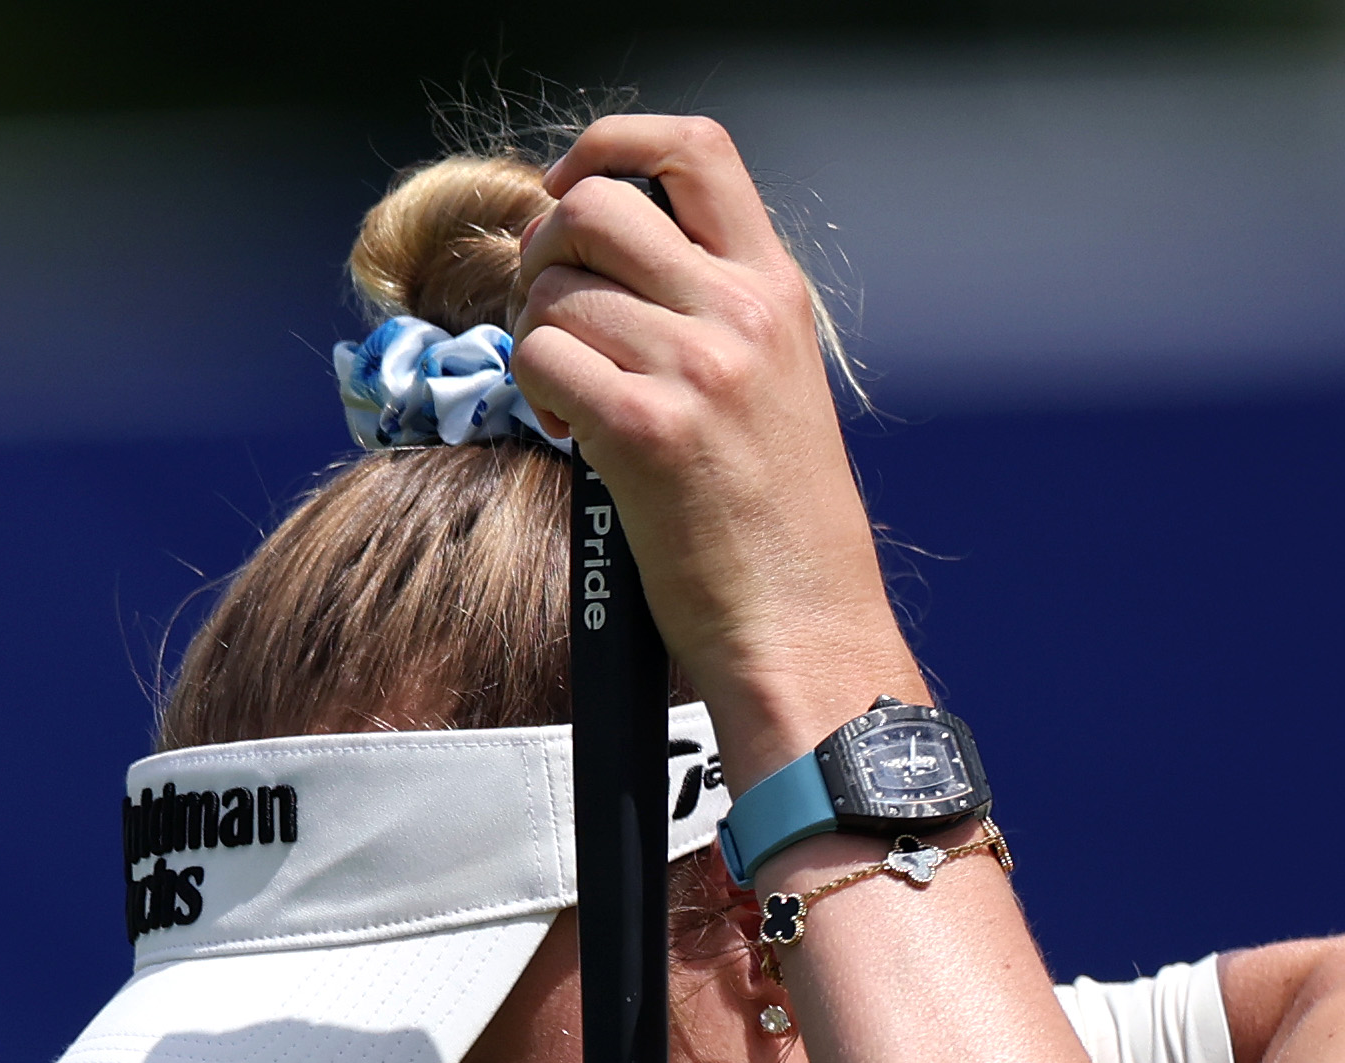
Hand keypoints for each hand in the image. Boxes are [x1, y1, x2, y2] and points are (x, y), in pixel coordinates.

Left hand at [515, 118, 920, 769]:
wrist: (809, 635)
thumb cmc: (784, 534)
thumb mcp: (778, 390)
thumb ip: (715, 313)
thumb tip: (609, 269)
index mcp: (776, 292)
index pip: (693, 150)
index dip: (610, 145)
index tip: (573, 188)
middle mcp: (741, 312)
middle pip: (598, 204)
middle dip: (544, 249)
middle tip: (547, 311)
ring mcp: (698, 369)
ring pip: (556, 292)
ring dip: (535, 339)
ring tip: (572, 398)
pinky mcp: (650, 433)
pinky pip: (543, 361)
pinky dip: (535, 394)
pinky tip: (575, 438)